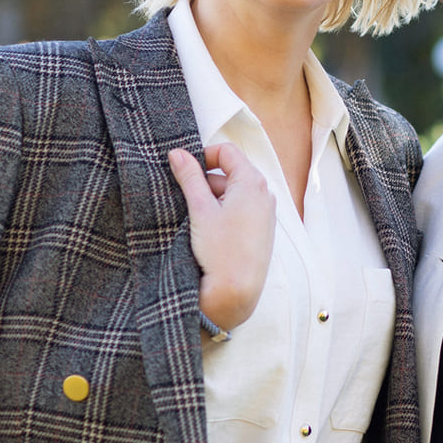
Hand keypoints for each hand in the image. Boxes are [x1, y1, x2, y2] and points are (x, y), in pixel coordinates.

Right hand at [168, 144, 274, 331]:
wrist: (237, 290)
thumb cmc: (221, 250)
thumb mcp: (200, 208)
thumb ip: (189, 177)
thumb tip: (178, 153)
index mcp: (252, 182)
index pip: (226, 152)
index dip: (203, 156)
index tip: (184, 170)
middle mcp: (264, 194)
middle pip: (230, 172)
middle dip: (205, 181)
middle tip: (184, 198)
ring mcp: (265, 213)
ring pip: (233, 193)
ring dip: (212, 199)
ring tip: (194, 219)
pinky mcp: (261, 230)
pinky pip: (240, 210)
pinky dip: (222, 212)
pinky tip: (208, 230)